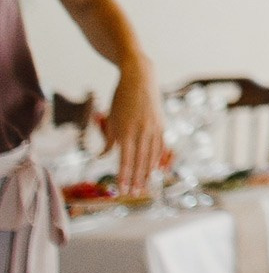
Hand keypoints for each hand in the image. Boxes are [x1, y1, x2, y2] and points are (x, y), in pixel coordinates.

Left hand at [104, 64, 165, 195]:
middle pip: (140, 161)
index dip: (124, 177)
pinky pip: (161, 146)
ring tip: (145, 186)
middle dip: (137, 179)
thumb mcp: (111, 119)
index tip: (121, 190)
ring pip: (152, 156)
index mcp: (126, 130)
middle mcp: (142, 131)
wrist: (139, 78)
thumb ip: (109, 140)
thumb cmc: (121, 99)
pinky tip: (156, 169)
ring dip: (148, 173)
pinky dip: (158, 159)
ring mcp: (154, 128)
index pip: (125, 160)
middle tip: (134, 194)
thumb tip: (104, 156)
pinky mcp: (161, 124)